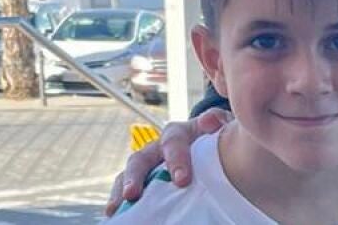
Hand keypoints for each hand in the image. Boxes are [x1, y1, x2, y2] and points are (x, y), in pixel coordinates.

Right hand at [104, 108, 232, 214]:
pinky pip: (128, 192)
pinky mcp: (145, 184)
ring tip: (114, 209)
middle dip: (135, 177)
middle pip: (140, 159)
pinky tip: (116, 216)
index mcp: (179, 134)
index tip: (182, 180)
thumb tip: (210, 122)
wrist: (217, 151)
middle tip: (132, 194)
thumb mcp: (223, 129)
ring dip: (120, 190)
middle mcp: (158, 149)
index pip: (173, 141)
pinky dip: (121, 203)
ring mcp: (149, 167)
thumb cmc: (219, 141)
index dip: (176, 158)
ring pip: (128, 176)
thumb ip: (219, 122)